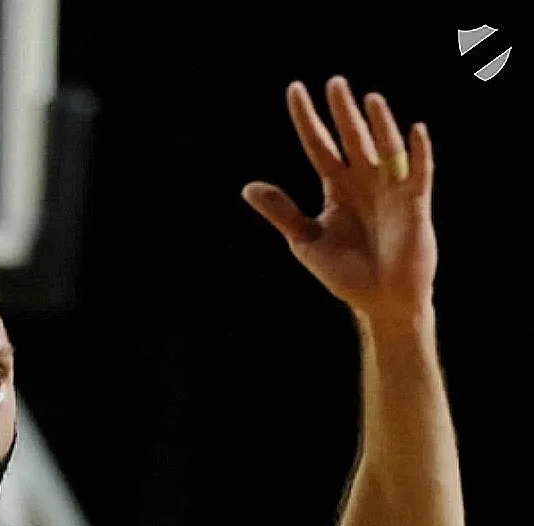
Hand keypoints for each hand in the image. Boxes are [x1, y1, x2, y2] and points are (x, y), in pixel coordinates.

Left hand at [242, 76, 435, 320]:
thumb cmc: (345, 271)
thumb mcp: (307, 241)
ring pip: (385, 148)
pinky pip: (419, 173)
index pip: (319, 146)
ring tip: (368, 99)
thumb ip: (283, 213)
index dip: (307, 120)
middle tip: (334, 82)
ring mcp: (391, 190)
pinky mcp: (414, 205)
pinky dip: (418, 152)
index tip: (295, 90)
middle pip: (351, 139)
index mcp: (337, 188)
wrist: (379, 300)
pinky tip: (414, 130)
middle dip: (342, 112)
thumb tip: (249, 187)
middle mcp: (364, 182)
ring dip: (379, 125)